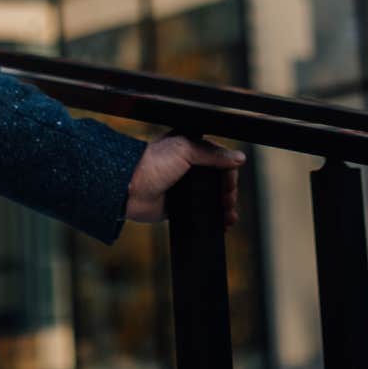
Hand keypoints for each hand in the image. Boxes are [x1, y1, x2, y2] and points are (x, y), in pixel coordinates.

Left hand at [125, 135, 245, 226]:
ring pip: (212, 196)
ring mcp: (184, 186)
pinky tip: (221, 221)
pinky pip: (201, 211)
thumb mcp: (186, 149)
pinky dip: (213, 216)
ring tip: (228, 215)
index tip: (230, 184)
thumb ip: (213, 153)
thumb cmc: (151, 162)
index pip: (220, 158)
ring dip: (224, 206)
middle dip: (228, 191)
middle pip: (219, 179)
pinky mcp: (179, 205)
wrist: (129, 188)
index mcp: (190, 146)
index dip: (229, 172)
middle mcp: (189, 165)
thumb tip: (238, 157)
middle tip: (229, 201)